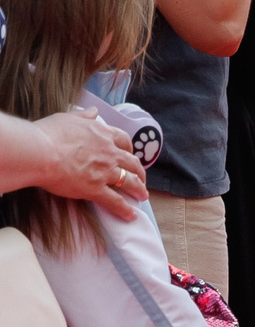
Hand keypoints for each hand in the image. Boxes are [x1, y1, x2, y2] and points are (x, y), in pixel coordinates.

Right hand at [29, 108, 148, 218]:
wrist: (40, 152)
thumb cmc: (49, 133)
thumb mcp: (68, 117)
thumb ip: (84, 116)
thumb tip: (94, 111)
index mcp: (102, 134)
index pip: (123, 140)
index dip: (129, 149)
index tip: (129, 154)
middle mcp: (108, 152)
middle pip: (132, 162)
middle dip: (140, 171)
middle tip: (141, 178)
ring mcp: (104, 172)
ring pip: (129, 182)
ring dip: (139, 189)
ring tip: (142, 196)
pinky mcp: (95, 189)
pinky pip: (115, 201)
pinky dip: (125, 209)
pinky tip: (131, 215)